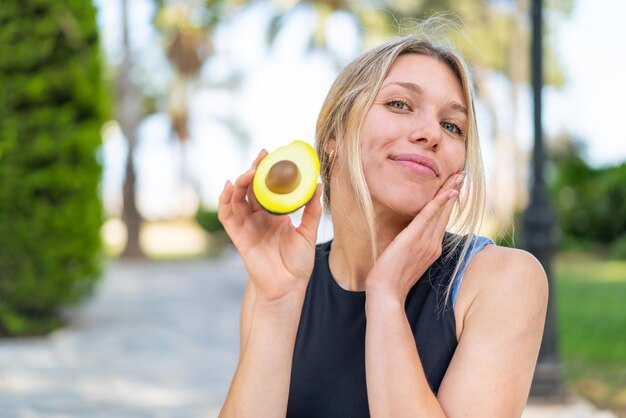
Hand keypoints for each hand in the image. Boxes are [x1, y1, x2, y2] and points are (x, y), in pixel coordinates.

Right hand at [218, 150, 322, 302]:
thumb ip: (312, 210)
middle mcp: (259, 218)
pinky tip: (229, 185)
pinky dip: (225, 199)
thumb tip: (319, 186)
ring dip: (241, 182)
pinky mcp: (238, 236)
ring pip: (237, 198)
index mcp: (275, 215)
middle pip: (251, 189)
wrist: (288, 286)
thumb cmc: (298, 263)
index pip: (268, 188)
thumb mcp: (309, 233)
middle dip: (254, 170)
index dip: (268, 172)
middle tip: (262, 155)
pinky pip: (227, 215)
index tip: (274, 155)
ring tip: (249, 171)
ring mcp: (247, 226)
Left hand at [365, 171, 465, 303]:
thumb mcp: (406, 259)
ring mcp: (425, 242)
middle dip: (454, 191)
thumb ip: (412, 246)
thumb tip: (409, 237)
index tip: (455, 186)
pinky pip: (428, 217)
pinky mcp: (413, 239)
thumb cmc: (391, 278)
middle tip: (462, 173)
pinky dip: (439, 203)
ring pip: (441, 211)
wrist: (386, 293)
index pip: (442, 220)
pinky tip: (447, 191)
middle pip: (446, 212)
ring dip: (450, 191)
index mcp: (432, 248)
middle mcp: (433, 244)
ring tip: (458, 175)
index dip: (449, 202)